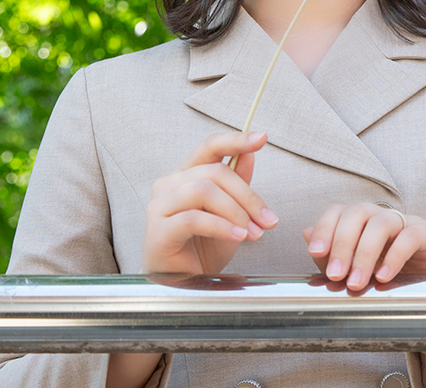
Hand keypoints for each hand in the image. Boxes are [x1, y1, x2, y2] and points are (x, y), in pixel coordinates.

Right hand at [142, 130, 278, 275]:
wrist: (184, 286)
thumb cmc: (204, 250)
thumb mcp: (230, 214)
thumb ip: (237, 184)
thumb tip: (250, 154)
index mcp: (186, 176)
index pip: (209, 147)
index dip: (236, 140)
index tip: (262, 138)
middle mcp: (169, 185)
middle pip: (214, 173)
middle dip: (247, 196)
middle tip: (267, 220)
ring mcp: (160, 206)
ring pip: (204, 191)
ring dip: (236, 212)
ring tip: (252, 233)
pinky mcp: (158, 230)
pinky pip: (193, 218)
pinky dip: (221, 226)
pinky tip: (237, 237)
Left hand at [302, 203, 425, 290]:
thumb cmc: (396, 282)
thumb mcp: (358, 271)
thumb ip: (333, 254)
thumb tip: (306, 233)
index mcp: (365, 223)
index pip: (340, 211)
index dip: (325, 227)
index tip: (315, 252)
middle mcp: (385, 217)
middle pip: (358, 212)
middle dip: (342, 243)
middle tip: (335, 275)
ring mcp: (410, 223)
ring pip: (382, 223)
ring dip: (364, 253)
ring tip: (356, 282)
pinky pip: (412, 235)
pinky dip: (395, 255)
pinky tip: (383, 277)